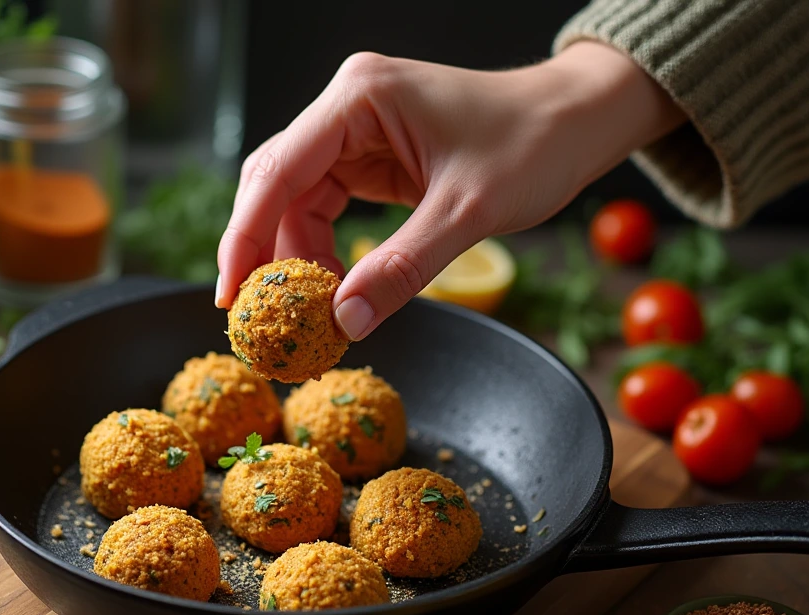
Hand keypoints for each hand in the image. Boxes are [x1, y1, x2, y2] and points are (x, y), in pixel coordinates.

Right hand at [215, 42, 682, 339]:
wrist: (576, 122)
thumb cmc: (533, 145)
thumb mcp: (467, 213)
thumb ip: (402, 267)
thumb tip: (344, 322)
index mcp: (360, 98)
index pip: (278, 169)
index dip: (246, 235)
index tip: (232, 294)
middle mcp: (347, 107)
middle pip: (273, 184)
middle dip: (261, 251)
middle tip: (254, 316)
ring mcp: (355, 130)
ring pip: (295, 200)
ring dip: (294, 258)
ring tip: (305, 314)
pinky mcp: (369, 156)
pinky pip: (324, 206)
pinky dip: (320, 251)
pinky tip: (329, 289)